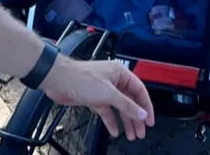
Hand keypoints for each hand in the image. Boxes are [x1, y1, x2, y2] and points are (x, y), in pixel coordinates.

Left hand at [40, 55, 155, 140]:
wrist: (59, 80)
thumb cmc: (82, 79)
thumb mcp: (109, 94)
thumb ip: (127, 105)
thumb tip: (142, 113)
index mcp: (120, 73)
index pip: (140, 91)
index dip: (146, 106)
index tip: (150, 121)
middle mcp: (114, 80)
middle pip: (130, 101)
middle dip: (136, 117)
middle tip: (141, 132)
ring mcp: (104, 90)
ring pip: (119, 108)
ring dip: (125, 121)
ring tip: (130, 135)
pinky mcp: (94, 98)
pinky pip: (107, 111)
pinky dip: (111, 121)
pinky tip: (114, 131)